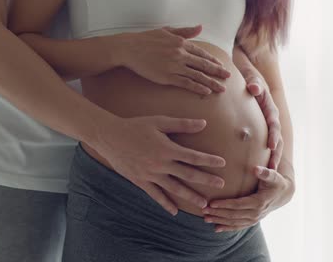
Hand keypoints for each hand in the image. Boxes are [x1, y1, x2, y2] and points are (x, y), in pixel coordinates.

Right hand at [90, 116, 226, 214]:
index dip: (208, 160)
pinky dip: (165, 204)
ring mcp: (150, 174)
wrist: (109, 137)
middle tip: (221, 186)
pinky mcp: (140, 181)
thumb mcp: (159, 122)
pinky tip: (174, 211)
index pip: (192, 156)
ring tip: (203, 204)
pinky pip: (155, 195)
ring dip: (190, 196)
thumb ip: (181, 124)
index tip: (222, 164)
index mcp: (166, 148)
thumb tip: (203, 123)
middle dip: (206, 180)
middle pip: (187, 174)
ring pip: (174, 188)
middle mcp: (160, 164)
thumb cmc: (135, 126)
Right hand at [112, 25, 230, 94]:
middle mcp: (180, 54)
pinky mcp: (167, 77)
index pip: (201, 53)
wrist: (129, 48)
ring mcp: (174, 66)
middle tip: (228, 77)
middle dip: (218, 72)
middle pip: (204, 65)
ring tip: (222, 89)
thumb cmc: (145, 39)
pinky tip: (206, 91)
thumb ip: (184, 31)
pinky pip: (186, 83)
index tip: (221, 66)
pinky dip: (198, 87)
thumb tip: (200, 27)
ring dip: (212, 82)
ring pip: (198, 75)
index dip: (213, 61)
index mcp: (181, 42)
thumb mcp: (166, 31)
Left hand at [202, 166, 294, 231]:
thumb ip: (265, 173)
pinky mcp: (253, 221)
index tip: (212, 203)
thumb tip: (256, 169)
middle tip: (204, 210)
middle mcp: (257, 213)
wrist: (283, 194)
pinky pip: (239, 226)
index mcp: (259, 202)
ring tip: (205, 219)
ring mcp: (255, 219)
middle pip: (234, 215)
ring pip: (234, 222)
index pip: (238, 205)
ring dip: (220, 221)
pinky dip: (227, 228)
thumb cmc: (276, 182)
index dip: (225, 204)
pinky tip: (216, 228)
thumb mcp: (273, 176)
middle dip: (218, 214)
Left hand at [243, 74, 282, 169]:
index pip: (274, 123)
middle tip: (272, 167)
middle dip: (275, 153)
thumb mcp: (252, 77)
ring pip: (273, 144)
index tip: (271, 145)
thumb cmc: (250, 77)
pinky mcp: (262, 130)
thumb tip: (253, 88)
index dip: (273, 135)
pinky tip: (257, 170)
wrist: (250, 77)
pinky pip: (264, 145)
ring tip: (268, 174)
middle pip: (277, 138)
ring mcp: (268, 125)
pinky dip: (264, 156)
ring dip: (271, 158)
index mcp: (270, 108)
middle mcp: (272, 118)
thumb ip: (253, 82)